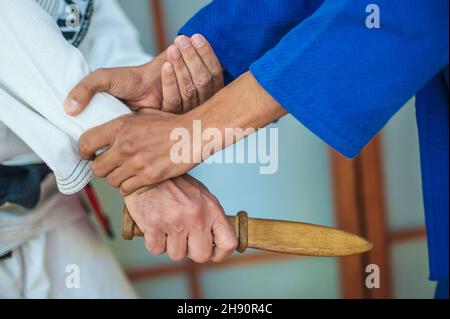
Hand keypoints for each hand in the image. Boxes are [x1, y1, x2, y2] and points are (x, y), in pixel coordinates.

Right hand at [65, 34, 222, 114]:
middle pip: (191, 92)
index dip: (172, 83)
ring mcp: (195, 106)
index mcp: (159, 118)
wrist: (152, 70)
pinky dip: (206, 55)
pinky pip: (214, 76)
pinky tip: (196, 40)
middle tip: (173, 50)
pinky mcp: (207, 95)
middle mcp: (179, 115)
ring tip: (181, 44)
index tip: (163, 63)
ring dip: (193, 60)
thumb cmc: (130, 80)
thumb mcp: (106, 81)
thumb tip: (67, 108)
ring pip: (203, 83)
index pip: (174, 105)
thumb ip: (87, 90)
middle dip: (183, 68)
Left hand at [79, 109, 193, 194]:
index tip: (90, 154)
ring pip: (110, 180)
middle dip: (101, 168)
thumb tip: (107, 130)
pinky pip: (126, 189)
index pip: (85, 143)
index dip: (84, 151)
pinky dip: (128, 187)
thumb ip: (123, 123)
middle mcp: (124, 146)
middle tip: (110, 166)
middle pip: (96, 168)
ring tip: (125, 172)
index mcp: (119, 127)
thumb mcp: (143, 114)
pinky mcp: (149, 177)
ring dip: (115, 178)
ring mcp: (136, 163)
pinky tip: (135, 179)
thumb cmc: (170, 123)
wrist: (193, 134)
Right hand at [124, 174, 236, 262]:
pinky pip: (157, 250)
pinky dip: (155, 242)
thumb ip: (211, 218)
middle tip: (185, 237)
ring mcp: (174, 222)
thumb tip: (218, 242)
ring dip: (171, 245)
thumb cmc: (176, 186)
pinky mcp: (153, 226)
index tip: (213, 252)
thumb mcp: (202, 196)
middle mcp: (195, 216)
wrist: (148, 174)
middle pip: (201, 256)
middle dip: (192, 251)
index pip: (228, 243)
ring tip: (168, 226)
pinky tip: (156, 227)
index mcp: (211, 209)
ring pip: (177, 255)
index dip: (221, 253)